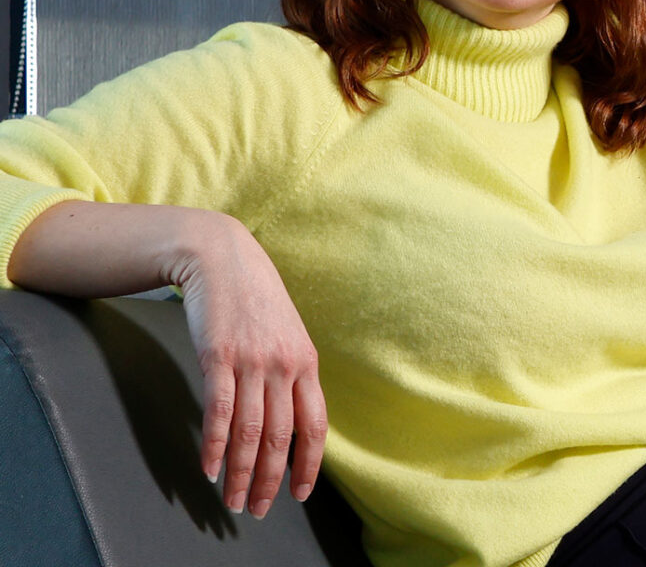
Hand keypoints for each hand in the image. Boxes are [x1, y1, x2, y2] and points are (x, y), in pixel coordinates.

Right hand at [9, 200, 327, 518]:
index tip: (299, 493)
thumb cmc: (254, 296)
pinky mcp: (219, 356)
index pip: (315, 424)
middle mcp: (284, 364)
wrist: (222, 256)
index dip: (308, 464)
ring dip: (241, 474)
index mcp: (306, 360)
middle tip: (259, 509)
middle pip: (282, 437)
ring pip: (251, 433)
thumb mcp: (286, 331)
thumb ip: (291, 369)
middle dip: (271, 480)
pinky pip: (220, 413)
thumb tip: (290, 414)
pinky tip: (209, 469)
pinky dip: (216, 447)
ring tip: (233, 500)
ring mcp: (252, 360)